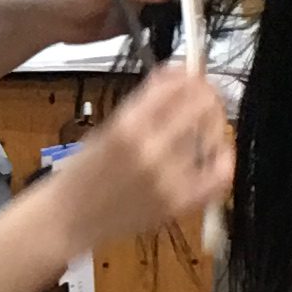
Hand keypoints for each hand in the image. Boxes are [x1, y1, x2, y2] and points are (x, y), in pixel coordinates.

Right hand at [57, 61, 231, 254]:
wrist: (68, 219)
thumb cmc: (82, 174)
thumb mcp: (106, 127)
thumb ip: (144, 101)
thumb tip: (175, 72)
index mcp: (127, 125)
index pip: (176, 86)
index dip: (191, 75)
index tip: (192, 74)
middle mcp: (150, 149)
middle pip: (201, 105)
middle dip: (208, 94)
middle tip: (207, 94)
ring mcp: (168, 178)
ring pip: (213, 136)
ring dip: (214, 122)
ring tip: (209, 120)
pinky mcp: (178, 203)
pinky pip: (218, 177)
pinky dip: (223, 161)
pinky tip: (218, 153)